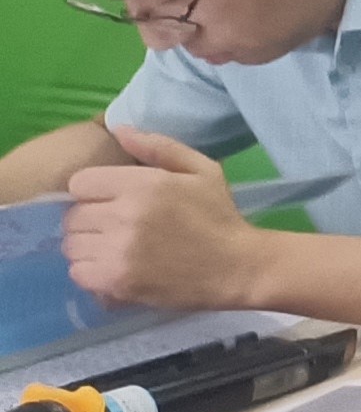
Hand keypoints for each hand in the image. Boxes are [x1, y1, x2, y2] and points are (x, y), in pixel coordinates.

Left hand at [60, 127, 262, 312]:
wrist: (237, 268)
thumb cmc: (219, 216)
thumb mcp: (202, 170)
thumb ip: (159, 147)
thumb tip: (119, 129)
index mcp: (143, 185)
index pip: (80, 183)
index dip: (93, 191)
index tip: (111, 200)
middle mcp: (125, 216)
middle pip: (72, 216)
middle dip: (90, 219)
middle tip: (115, 226)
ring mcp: (118, 252)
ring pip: (72, 246)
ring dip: (88, 246)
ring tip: (114, 248)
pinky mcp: (116, 282)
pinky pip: (78, 272)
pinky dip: (90, 271)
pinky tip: (114, 267)